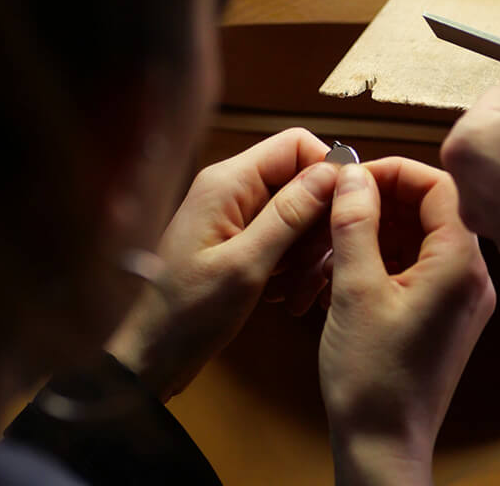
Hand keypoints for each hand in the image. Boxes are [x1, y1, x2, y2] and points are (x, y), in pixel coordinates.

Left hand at [108, 128, 337, 400]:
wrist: (153, 356)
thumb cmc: (189, 313)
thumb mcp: (246, 265)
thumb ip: (289, 215)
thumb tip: (332, 172)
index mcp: (228, 182)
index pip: (295, 144)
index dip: (327, 170)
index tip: (347, 211)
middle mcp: (232, 187)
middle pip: (299, 178)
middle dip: (320, 219)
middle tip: (323, 265)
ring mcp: (235, 212)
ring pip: (297, 210)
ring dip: (309, 247)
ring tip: (303, 289)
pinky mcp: (240, 236)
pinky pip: (283, 234)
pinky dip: (294, 260)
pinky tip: (288, 293)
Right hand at [319, 160, 494, 485]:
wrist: (383, 445)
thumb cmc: (372, 378)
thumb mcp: (354, 289)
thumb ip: (355, 222)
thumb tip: (353, 175)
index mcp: (460, 266)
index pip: (442, 187)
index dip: (397, 172)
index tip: (357, 177)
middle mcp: (471, 278)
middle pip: (434, 208)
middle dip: (385, 198)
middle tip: (343, 203)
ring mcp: (460, 297)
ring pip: (422, 236)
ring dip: (381, 227)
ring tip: (338, 237)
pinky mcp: (444, 313)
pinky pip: (418, 263)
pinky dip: (385, 253)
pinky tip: (349, 264)